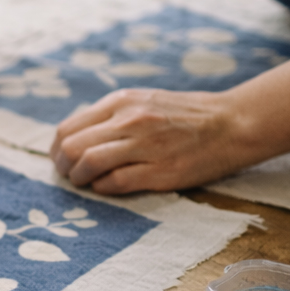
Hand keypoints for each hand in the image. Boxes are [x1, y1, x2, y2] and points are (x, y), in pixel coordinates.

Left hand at [50, 48, 289, 194]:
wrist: (233, 123)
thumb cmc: (184, 116)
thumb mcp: (142, 101)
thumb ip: (109, 116)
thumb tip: (73, 139)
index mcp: (121, 102)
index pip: (68, 128)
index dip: (57, 150)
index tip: (62, 160)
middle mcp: (129, 121)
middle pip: (71, 148)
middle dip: (63, 167)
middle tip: (69, 176)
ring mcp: (145, 146)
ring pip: (88, 164)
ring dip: (79, 180)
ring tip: (85, 183)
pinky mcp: (160, 171)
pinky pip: (115, 183)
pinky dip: (103, 189)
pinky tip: (107, 188)